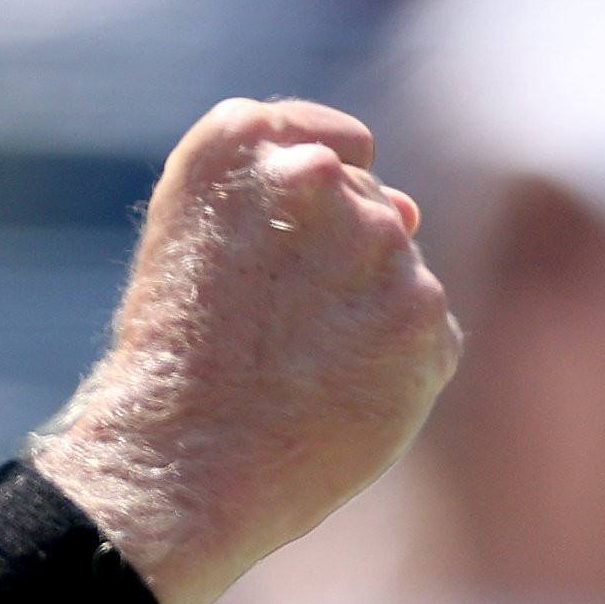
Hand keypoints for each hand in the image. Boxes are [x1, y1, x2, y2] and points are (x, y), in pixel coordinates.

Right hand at [31, 98, 460, 603]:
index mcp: (236, 141)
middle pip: (371, 206)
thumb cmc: (176, 354)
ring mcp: (377, 244)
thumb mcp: (193, 235)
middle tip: (271, 329)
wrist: (182, 462)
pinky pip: (428, 331)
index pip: (332, 141)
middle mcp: (314, 174)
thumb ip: (287, 188)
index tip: (275, 252)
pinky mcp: (423, 316)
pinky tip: (335, 394)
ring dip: (367, 313)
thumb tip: (411, 211)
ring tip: (298, 366)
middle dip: (339, 262)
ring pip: (400, 271)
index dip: (316, 200)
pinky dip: (395, 363)